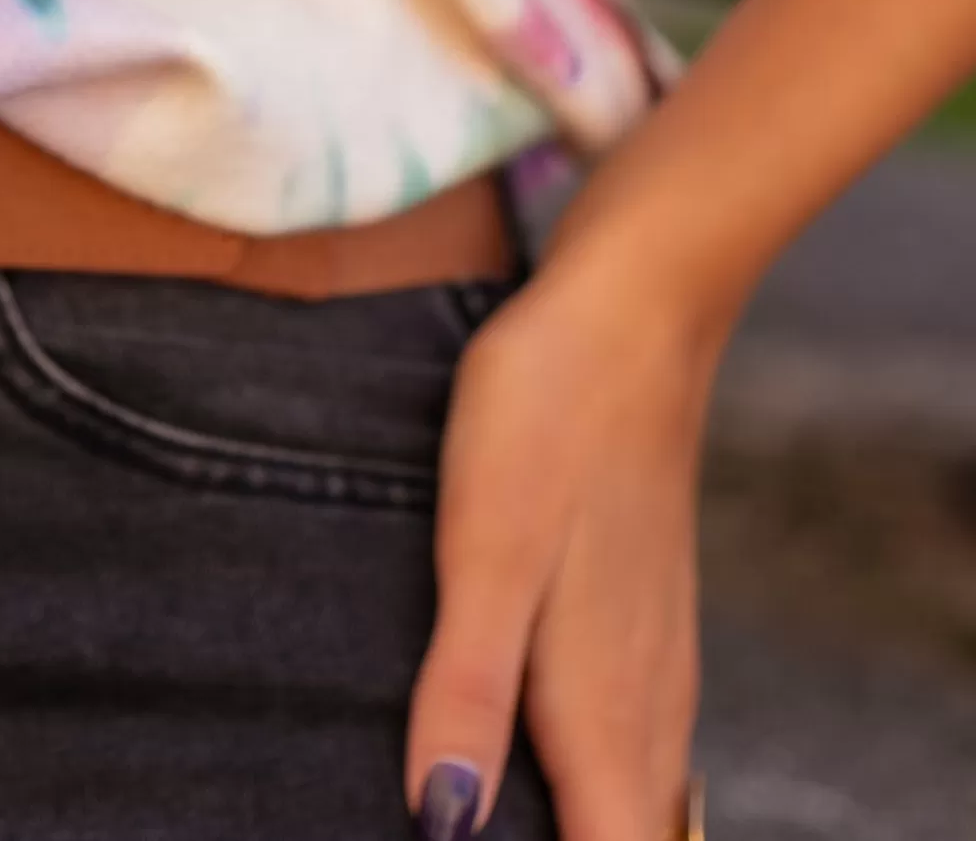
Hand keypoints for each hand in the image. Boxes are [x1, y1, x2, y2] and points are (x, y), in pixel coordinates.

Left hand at [403, 245, 719, 840]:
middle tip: (449, 815)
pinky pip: (628, 742)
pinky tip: (526, 747)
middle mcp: (647, 706)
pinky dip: (583, 773)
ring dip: (570, 819)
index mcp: (608, 709)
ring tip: (473, 801)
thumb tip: (443, 824)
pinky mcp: (642, 620)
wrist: (633, 310)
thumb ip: (469, 689)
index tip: (457, 840)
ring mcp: (654, 662)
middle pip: (626, 840)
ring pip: (634, 797)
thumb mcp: (485, 548)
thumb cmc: (550, 417)